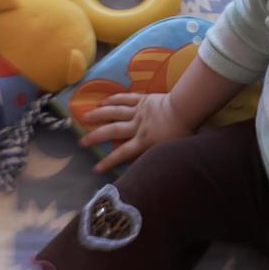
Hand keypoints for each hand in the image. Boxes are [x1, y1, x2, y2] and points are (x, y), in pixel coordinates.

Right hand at [79, 92, 193, 172]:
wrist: (187, 108)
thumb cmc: (183, 131)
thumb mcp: (171, 150)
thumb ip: (157, 158)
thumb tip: (151, 171)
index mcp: (144, 141)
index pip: (123, 154)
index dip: (108, 161)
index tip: (95, 168)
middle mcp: (137, 127)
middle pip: (112, 131)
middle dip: (95, 137)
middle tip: (81, 142)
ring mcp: (138, 112)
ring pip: (115, 113)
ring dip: (99, 115)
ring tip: (85, 117)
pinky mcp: (142, 100)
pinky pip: (124, 99)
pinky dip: (113, 99)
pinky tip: (102, 101)